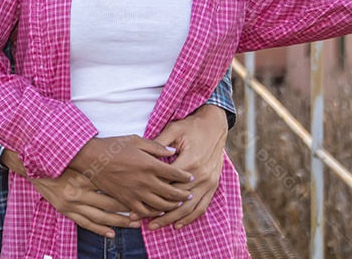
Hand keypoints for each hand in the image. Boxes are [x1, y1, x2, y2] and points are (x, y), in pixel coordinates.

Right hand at [29, 168, 139, 238]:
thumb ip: (100, 160)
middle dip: (128, 209)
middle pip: (109, 203)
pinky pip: (85, 223)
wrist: (36, 166)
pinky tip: (112, 234)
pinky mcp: (65, 211)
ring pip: (100, 216)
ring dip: (119, 222)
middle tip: (143, 213)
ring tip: (134, 225)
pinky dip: (99, 229)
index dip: (129, 192)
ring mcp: (72, 203)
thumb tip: (125, 160)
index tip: (143, 194)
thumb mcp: (81, 156)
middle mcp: (79, 190)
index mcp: (85, 174)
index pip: (112, 186)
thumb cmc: (61, 159)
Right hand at [68, 135, 191, 215]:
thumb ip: (156, 147)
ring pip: (160, 205)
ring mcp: (136, 193)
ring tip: (177, 203)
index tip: (190, 177)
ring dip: (172, 205)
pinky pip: (144, 211)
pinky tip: (158, 210)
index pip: (174, 174)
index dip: (185, 177)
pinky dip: (154, 213)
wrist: (92, 159)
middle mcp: (145, 181)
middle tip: (189, 194)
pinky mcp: (126, 200)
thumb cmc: (114, 147)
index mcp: (149, 164)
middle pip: (171, 193)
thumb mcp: (136, 140)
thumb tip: (172, 151)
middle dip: (183, 194)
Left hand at [148, 105, 227, 229]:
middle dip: (159, 213)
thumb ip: (159, 144)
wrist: (214, 125)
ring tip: (155, 226)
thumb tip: (144, 157)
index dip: (151, 195)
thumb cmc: (191, 126)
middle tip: (141, 221)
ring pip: (189, 208)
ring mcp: (209, 182)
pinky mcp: (213, 185)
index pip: (167, 184)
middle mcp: (201, 175)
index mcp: (190, 162)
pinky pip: (202, 206)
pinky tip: (177, 224)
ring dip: (172, 219)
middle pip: (177, 200)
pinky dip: (190, 217)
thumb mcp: (174, 130)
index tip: (137, 203)